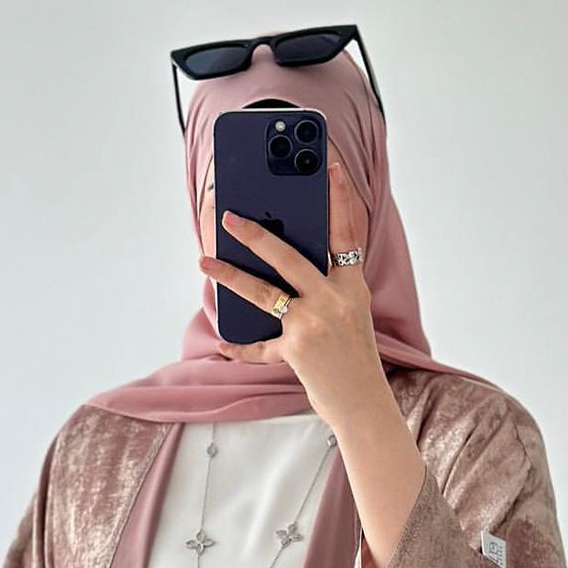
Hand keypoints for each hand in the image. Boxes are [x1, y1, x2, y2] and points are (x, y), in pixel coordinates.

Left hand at [199, 160, 388, 427]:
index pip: (345, 232)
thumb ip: (325, 287)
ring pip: (265, 293)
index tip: (330, 163)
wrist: (363, 403)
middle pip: (290, 257)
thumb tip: (283, 265)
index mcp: (352, 286)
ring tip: (205, 262)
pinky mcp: (297, 351)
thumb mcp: (349, 314)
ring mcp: (314, 325)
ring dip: (230, 276)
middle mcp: (334, 300)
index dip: (339, 196)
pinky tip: (224, 342)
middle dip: (257, 234)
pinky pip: (260, 346)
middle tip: (229, 216)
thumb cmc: (353, 358)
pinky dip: (241, 347)